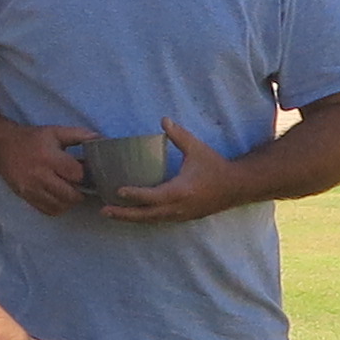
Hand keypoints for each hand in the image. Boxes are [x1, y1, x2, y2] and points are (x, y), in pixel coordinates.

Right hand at [0, 118, 95, 215]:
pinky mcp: (27, 197)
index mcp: (49, 157)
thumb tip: (101, 140)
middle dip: (80, 191)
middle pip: (70, 195)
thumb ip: (79, 135)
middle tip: (80, 184)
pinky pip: (49, 211)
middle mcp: (40, 175)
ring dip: (69, 201)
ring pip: (60, 206)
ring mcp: (32, 189)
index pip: (76, 174)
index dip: (85, 174)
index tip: (86, 170)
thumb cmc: (32, 139)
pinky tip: (59, 196)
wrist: (2, 148)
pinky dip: (58, 207)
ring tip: (70, 190)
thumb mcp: (55, 132)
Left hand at [100, 120, 241, 224]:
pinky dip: (143, 217)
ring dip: (131, 218)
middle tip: (103, 210)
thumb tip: (163, 120)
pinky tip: (131, 213)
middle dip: (124, 214)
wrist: (236, 187)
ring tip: (111, 213)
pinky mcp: (182, 218)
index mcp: (181, 190)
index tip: (117, 191)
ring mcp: (180, 215)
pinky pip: (158, 220)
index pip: (153, 195)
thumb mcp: (197, 149)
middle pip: (146, 215)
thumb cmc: (215, 166)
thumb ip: (179, 135)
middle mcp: (178, 207)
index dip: (135, 194)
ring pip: (151, 220)